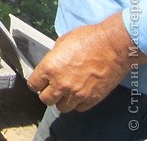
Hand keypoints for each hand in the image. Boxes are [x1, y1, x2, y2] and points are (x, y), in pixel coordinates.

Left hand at [27, 12, 146, 112]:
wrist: (112, 46)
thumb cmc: (88, 39)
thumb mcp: (62, 42)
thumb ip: (53, 58)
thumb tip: (51, 64)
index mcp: (50, 68)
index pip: (33, 84)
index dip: (36, 82)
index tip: (40, 81)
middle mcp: (60, 83)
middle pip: (45, 99)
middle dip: (47, 93)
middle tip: (52, 87)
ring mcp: (76, 93)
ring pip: (61, 107)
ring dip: (62, 100)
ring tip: (66, 91)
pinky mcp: (91, 99)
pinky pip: (78, 108)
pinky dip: (77, 102)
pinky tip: (79, 93)